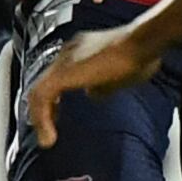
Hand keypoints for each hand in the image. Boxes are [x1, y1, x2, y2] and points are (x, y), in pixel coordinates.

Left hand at [25, 25, 159, 147]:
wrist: (141, 42)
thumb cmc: (140, 54)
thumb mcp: (119, 75)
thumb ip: (102, 85)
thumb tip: (92, 94)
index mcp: (81, 51)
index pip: (59, 74)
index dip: (54, 96)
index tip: (57, 113)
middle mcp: (70, 53)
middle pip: (45, 82)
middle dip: (43, 108)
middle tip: (46, 129)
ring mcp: (65, 60)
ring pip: (39, 91)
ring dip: (41, 117)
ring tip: (46, 138)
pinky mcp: (64, 73)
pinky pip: (42, 97)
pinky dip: (42, 119)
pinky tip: (49, 137)